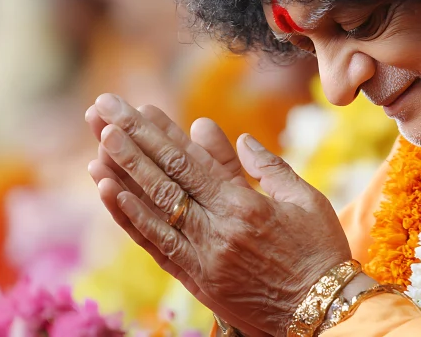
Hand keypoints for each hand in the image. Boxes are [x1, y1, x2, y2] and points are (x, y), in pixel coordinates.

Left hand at [86, 94, 351, 335]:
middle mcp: (217, 231)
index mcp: (246, 207)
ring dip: (122, 176)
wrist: (324, 313)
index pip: (190, 163)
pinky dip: (132, 219)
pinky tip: (112, 194)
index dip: (159, 133)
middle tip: (102, 112)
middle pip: (164, 180)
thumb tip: (236, 136)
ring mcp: (202, 259)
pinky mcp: (197, 282)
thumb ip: (269, 166)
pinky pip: (157, 246)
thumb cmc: (320, 251)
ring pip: (153, 211)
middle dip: (130, 142)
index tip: (135, 108)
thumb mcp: (307, 200)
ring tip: (96, 146)